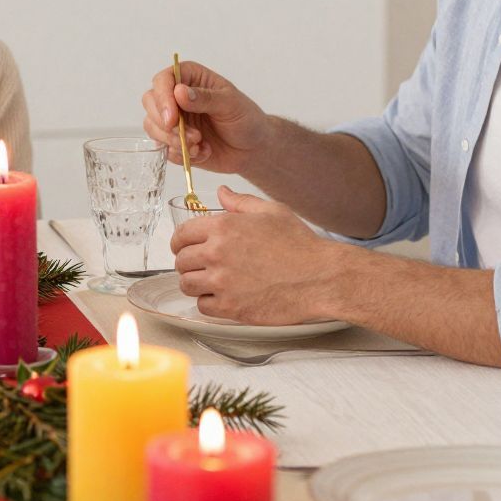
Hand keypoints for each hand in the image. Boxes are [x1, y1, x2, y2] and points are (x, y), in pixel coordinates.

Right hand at [142, 60, 272, 175]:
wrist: (253, 148)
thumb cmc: (246, 118)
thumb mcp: (230, 104)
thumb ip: (205, 98)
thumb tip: (179, 92)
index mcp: (190, 78)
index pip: (163, 80)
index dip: (162, 98)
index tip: (172, 118)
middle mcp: (176, 96)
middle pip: (150, 102)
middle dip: (165, 123)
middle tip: (190, 136)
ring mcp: (173, 120)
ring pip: (153, 127)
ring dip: (174, 141)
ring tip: (200, 145)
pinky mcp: (174, 142)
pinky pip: (165, 149)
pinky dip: (182, 155)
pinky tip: (203, 152)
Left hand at [171, 186, 343, 324]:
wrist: (320, 277)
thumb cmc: (300, 245)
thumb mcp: (272, 212)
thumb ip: (240, 202)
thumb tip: (221, 192)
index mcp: (223, 227)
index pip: (182, 234)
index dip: (180, 241)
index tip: (184, 246)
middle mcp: (217, 254)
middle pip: (181, 261)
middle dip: (188, 262)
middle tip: (201, 265)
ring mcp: (222, 283)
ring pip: (187, 284)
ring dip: (196, 283)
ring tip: (211, 281)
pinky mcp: (231, 308)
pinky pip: (202, 306)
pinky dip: (209, 303)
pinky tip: (224, 296)